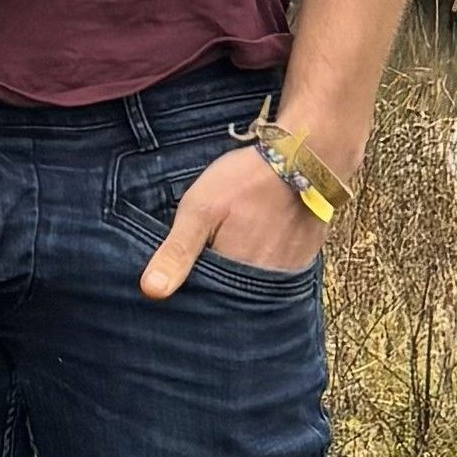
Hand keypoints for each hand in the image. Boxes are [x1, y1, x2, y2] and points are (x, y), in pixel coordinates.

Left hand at [138, 151, 323, 300]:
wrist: (306, 157)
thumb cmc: (246, 181)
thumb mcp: (200, 209)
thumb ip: (176, 252)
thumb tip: (150, 292)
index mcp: (233, 276)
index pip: (206, 299)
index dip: (194, 286)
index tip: (189, 272)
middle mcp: (264, 285)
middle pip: (233, 296)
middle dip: (220, 283)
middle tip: (217, 249)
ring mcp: (287, 275)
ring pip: (256, 287)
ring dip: (243, 276)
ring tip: (238, 246)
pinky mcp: (304, 262)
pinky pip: (278, 276)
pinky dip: (266, 266)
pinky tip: (260, 243)